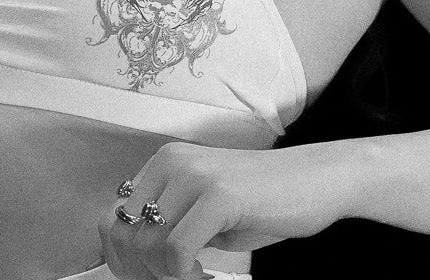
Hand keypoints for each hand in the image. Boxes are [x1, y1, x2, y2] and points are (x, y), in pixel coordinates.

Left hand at [98, 139, 352, 278]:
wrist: (316, 179)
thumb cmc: (263, 203)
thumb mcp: (203, 211)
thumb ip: (168, 225)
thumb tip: (129, 261)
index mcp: (162, 162)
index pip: (113, 218)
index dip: (124, 260)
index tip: (152, 279)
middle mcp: (170, 162)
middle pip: (125, 235)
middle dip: (143, 273)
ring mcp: (193, 175)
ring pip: (148, 245)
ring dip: (167, 277)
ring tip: (196, 279)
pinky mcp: (217, 194)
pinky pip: (177, 250)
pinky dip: (187, 277)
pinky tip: (209, 277)